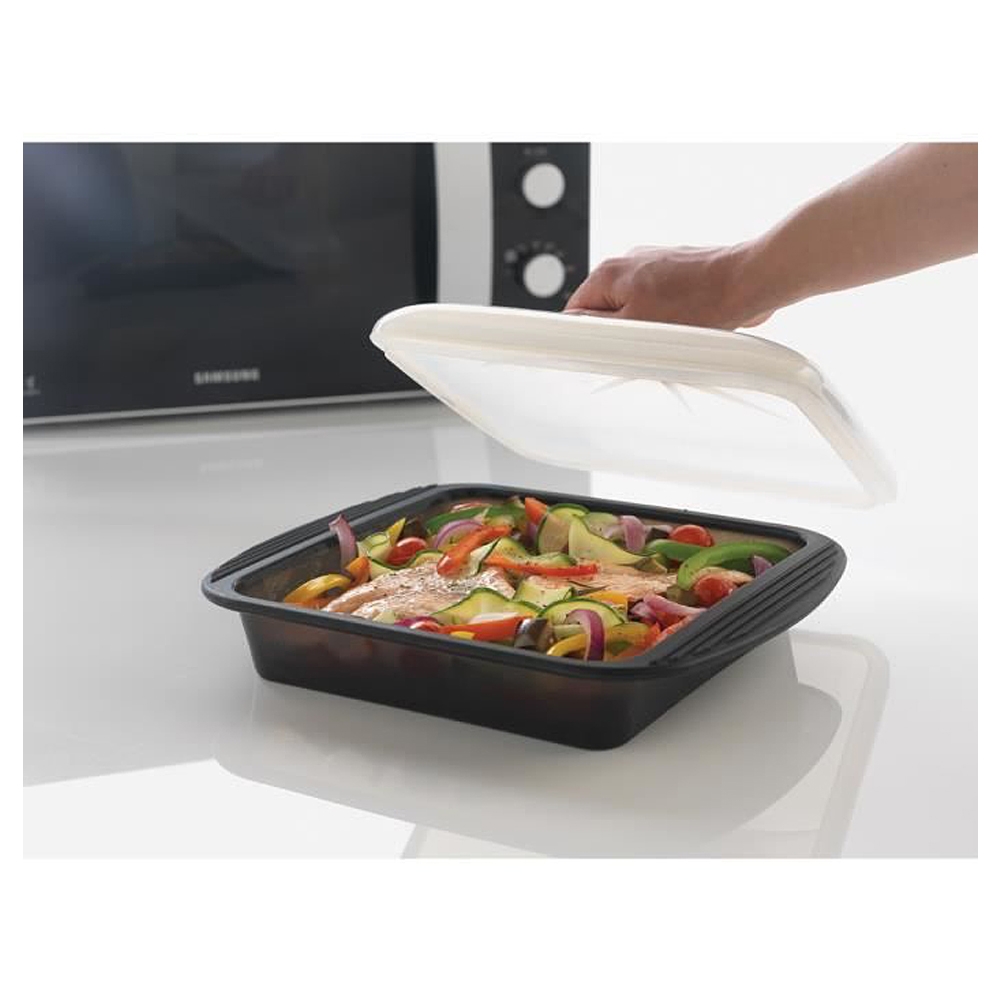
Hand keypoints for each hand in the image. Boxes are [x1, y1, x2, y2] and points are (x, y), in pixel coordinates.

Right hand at [564, 244, 773, 329]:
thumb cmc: (700, 303)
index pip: (575, 312)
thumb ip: (594, 327)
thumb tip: (569, 327)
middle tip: (643, 347)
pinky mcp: (676, 271)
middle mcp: (627, 262)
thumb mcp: (635, 326)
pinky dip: (667, 318)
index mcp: (608, 272)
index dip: (586, 338)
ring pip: (633, 308)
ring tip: (671, 335)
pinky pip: (658, 303)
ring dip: (646, 327)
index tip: (603, 351)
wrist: (748, 282)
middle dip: (619, 333)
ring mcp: (653, 264)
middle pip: (604, 310)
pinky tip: (686, 327)